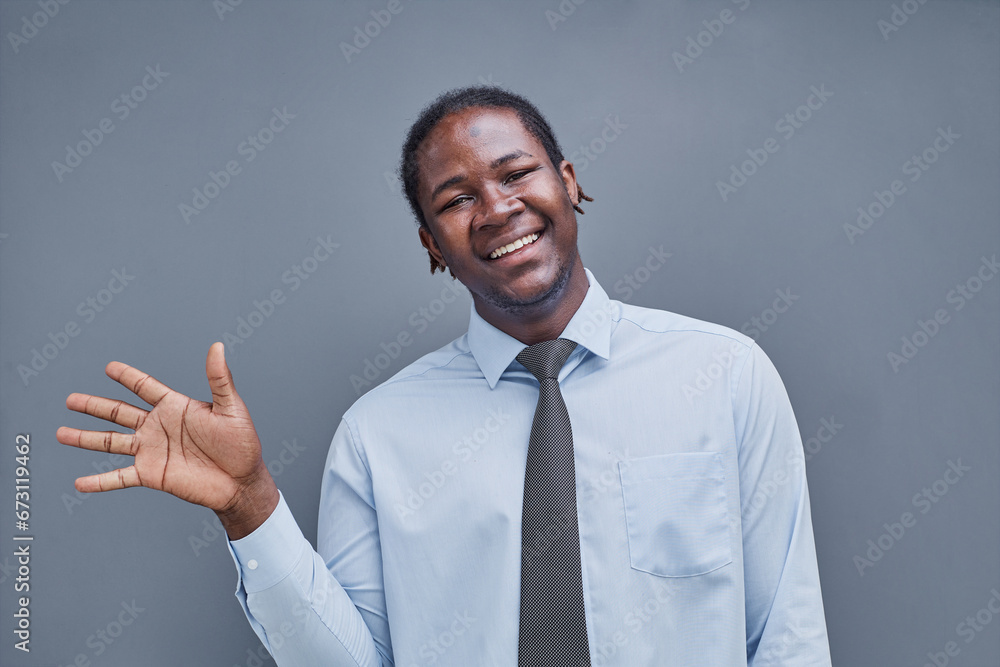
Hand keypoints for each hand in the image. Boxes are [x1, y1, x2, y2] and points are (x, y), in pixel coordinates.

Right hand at [56, 342, 277, 537]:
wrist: (242, 481)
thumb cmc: (242, 443)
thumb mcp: (231, 408)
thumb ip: (219, 378)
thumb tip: (217, 346)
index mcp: (175, 407)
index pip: (145, 387)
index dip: (128, 376)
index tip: (109, 366)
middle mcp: (158, 427)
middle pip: (119, 413)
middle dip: (94, 405)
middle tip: (70, 398)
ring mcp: (152, 451)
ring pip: (111, 442)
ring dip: (86, 438)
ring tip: (61, 433)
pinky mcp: (151, 475)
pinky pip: (119, 478)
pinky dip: (99, 481)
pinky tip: (79, 483)